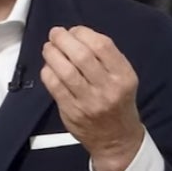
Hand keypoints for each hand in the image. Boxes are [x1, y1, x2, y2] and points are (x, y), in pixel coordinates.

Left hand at [40, 26, 145, 170]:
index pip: (102, 45)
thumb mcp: (123, 78)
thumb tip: (75, 36)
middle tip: (55, 34)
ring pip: (65, 70)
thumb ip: (105, 58)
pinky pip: (54, 86)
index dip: (83, 32)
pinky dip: (48, 72)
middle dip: (63, 39)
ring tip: (49, 47)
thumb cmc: (118, 102)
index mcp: (123, 76)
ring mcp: (89, 101)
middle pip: (81, 55)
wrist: (117, 139)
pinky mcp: (72, 112)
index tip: (74, 31)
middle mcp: (107, 88)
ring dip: (52, 53)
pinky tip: (48, 67)